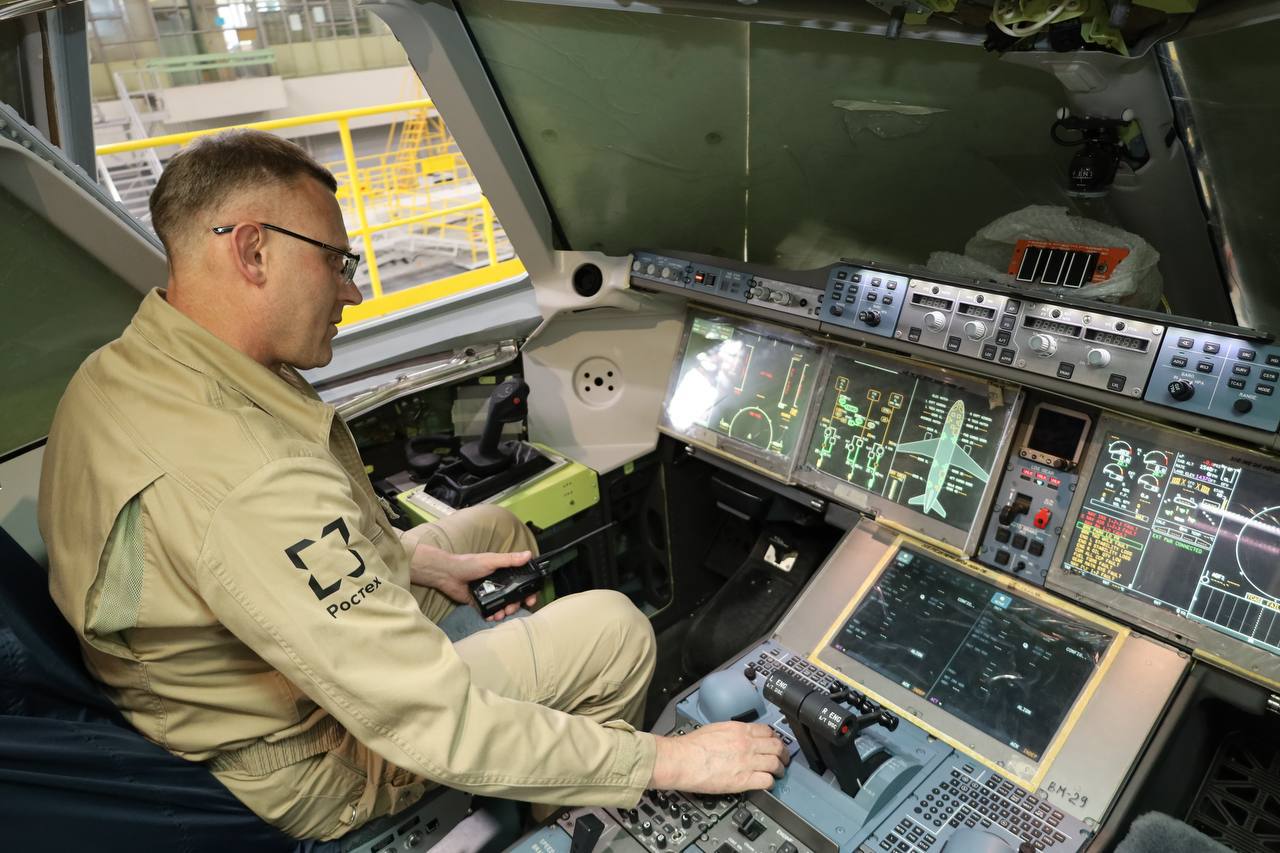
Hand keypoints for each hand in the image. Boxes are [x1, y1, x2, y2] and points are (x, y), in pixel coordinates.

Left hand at [408, 542, 535, 620]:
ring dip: (505, 612)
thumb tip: (528, 554)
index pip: (522, 582)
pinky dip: (493, 615)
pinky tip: (493, 616)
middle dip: (516, 605)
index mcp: (504, 572)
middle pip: (514, 597)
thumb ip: (509, 560)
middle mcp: (499, 583)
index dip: (528, 591)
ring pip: (504, 605)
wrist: (448, 574)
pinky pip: (490, 611)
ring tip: (501, 614)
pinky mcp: (481, 602)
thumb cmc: (469, 563)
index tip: (531, 600)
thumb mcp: (491, 560)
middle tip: (512, 609)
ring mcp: (490, 593)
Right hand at [649, 722, 788, 793]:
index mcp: (739, 730)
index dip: (774, 738)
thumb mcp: (715, 729)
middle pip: (776, 746)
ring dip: (779, 769)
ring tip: (778, 773)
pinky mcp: (743, 780)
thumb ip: (732, 732)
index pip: (768, 731)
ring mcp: (747, 762)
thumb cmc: (691, 746)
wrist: (682, 759)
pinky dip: (770, 783)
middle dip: (783, 753)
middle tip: (783, 759)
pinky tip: (768, 784)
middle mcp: (747, 744)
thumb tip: (737, 736)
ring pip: (775, 764)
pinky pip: (767, 781)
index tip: (774, 743)